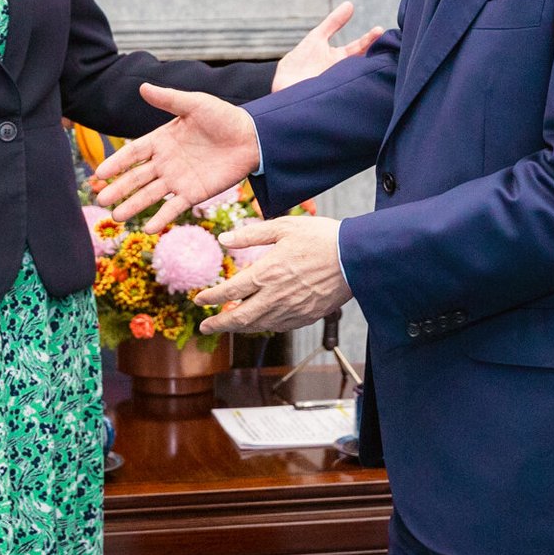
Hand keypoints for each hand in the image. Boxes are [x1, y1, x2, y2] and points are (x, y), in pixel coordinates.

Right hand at [91, 86, 260, 228]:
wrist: (252, 137)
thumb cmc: (223, 117)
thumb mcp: (194, 104)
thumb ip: (169, 99)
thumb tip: (142, 86)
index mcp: (162, 140)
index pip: (133, 153)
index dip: (116, 163)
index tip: (99, 173)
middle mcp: (166, 162)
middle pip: (137, 177)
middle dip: (118, 188)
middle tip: (100, 199)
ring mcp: (179, 179)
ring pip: (150, 195)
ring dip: (133, 205)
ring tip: (117, 217)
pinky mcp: (195, 193)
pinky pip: (174, 207)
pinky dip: (161, 217)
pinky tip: (149, 228)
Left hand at [195, 215, 351, 333]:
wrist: (355, 257)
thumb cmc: (320, 237)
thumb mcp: (282, 226)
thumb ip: (251, 235)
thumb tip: (224, 239)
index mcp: (267, 273)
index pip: (230, 291)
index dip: (211, 297)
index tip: (198, 300)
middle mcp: (276, 296)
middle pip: (240, 317)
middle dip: (219, 324)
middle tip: (204, 327)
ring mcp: (292, 310)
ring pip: (259, 325)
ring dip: (239, 327)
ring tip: (227, 325)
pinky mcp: (307, 316)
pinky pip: (279, 327)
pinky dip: (263, 326)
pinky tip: (258, 322)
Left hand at [273, 1, 383, 91]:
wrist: (284, 85)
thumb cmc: (300, 61)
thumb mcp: (317, 37)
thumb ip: (333, 22)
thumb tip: (350, 4)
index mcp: (339, 58)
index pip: (359, 48)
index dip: (369, 39)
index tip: (380, 30)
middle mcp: (342, 72)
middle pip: (363, 63)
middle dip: (375, 55)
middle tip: (387, 45)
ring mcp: (339, 85)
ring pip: (359, 79)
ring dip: (368, 71)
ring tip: (380, 60)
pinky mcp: (332, 98)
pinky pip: (346, 94)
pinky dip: (354, 89)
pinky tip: (360, 81)